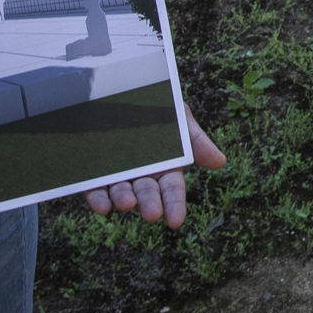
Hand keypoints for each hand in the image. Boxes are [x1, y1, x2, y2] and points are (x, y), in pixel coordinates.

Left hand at [86, 107, 225, 228]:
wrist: (120, 91)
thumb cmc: (158, 107)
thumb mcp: (181, 119)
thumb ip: (198, 142)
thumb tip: (220, 162)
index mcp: (165, 167)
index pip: (171, 191)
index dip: (174, 205)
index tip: (175, 221)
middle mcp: (141, 175)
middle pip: (146, 194)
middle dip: (149, 204)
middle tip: (151, 214)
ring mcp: (116, 175)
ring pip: (120, 193)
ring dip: (123, 200)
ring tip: (126, 203)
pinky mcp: (93, 173)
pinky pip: (94, 188)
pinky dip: (98, 198)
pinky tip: (102, 206)